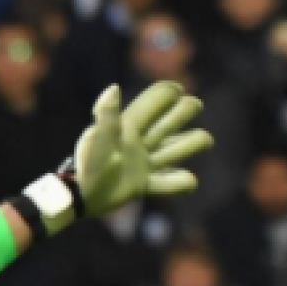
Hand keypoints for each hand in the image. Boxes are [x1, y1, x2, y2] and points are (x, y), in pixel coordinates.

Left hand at [31, 82, 213, 233]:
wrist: (79, 196)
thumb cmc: (87, 163)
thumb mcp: (97, 138)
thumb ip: (107, 115)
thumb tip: (113, 89)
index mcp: (127, 128)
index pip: (150, 105)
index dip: (164, 94)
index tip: (179, 89)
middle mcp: (138, 143)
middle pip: (166, 124)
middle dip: (182, 113)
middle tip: (196, 104)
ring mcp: (142, 164)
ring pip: (171, 151)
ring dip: (188, 144)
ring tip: (207, 138)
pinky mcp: (142, 184)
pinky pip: (165, 184)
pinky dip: (178, 183)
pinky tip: (190, 180)